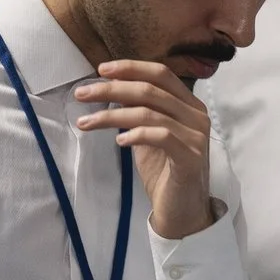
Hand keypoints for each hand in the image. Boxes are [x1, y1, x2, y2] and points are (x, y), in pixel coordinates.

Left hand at [75, 60, 215, 239]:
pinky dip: (136, 135)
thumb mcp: (147, 135)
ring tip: (86, 122)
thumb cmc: (163, 173)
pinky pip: (160, 136)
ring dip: (112, 116)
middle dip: (111, 89)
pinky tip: (118, 142)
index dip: (130, 68)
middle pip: (150, 90)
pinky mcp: (191, 158)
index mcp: (189, 105)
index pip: (160, 74)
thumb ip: (137, 111)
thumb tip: (111, 88)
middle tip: (82, 94)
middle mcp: (197, 116)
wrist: (181, 212)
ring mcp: (197, 137)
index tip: (101, 70)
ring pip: (149, 113)